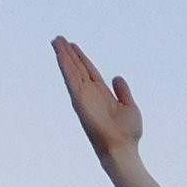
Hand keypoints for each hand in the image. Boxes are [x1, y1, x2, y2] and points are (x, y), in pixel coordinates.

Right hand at [53, 37, 143, 158]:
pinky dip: (65, 66)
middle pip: (77, 68)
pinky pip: (71, 79)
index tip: (73, 46)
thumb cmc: (127, 133)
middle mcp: (91, 93)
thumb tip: (117, 77)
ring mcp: (84, 96)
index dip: (81, 58)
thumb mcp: (129, 107)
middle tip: (59, 38)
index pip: (89, 71)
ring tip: (56, 41)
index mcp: (102, 93)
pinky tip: (60, 54)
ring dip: (64, 55)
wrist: (121, 148)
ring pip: (72, 70)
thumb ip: (122, 92)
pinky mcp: (79, 100)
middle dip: (69, 53)